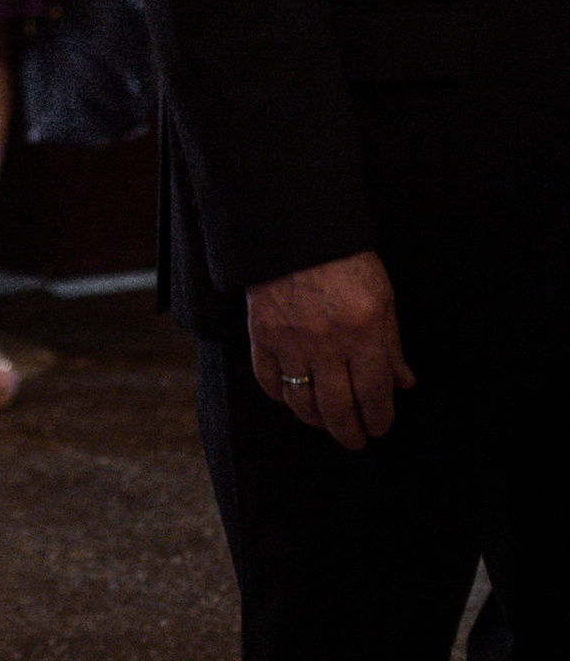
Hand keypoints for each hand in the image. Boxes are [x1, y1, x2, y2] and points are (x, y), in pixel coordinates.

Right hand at [247, 251, 410, 451]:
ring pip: (302, 403)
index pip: (375, 396)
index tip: (380, 426)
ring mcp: (290, 340)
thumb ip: (392, 344)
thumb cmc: (345, 257)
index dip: (380, 420)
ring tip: (326, 421)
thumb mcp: (383, 296)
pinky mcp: (261, 333)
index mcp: (363, 332)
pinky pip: (268, 381)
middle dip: (351, 434)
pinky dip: (280, 396)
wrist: (296, 224)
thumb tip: (403, 382)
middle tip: (356, 439)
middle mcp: (327, 343)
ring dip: (317, 421)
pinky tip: (292, 396)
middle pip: (339, 410)